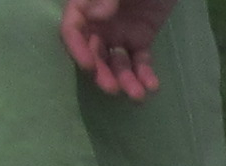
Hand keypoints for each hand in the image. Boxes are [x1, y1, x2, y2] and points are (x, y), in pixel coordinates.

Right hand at [61, 0, 178, 98]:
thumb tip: (95, 16)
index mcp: (86, 4)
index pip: (73, 29)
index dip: (77, 48)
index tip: (88, 65)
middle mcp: (98, 22)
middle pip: (93, 52)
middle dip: (101, 73)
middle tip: (113, 89)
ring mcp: (119, 32)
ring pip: (116, 62)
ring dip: (125, 81)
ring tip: (138, 96)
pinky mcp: (140, 39)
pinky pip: (140, 61)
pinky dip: (145, 75)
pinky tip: (153, 86)